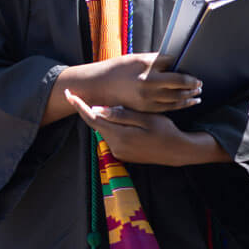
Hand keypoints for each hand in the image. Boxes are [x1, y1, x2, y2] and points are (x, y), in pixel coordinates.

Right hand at [64, 53, 201, 113]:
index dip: (188, 73)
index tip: (195, 74)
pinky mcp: (145, 108)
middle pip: (179, 84)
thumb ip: (157, 61)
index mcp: (146, 67)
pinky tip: (187, 102)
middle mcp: (148, 83)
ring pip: (176, 98)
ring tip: (197, 94)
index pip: (175, 69)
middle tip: (200, 84)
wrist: (99, 85)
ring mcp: (147, 97)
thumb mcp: (137, 59)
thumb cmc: (118, 69)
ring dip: (189, 96)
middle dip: (192, 85)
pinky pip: (168, 107)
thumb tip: (176, 62)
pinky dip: (180, 105)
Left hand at [65, 90, 229, 165]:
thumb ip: (120, 115)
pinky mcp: (123, 154)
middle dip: (88, 109)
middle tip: (80, 94)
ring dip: (102, 118)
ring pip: (104, 130)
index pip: (92, 118)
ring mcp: (119, 152)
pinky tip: (116, 117)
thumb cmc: (165, 131)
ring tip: (103, 104)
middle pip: (96, 124)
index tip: (69, 94)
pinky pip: (112, 136)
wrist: (179, 151)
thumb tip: (97, 110)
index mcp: (119, 136)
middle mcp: (115, 147)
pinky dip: (111, 126)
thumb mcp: (145, 119)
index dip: (79, 105)